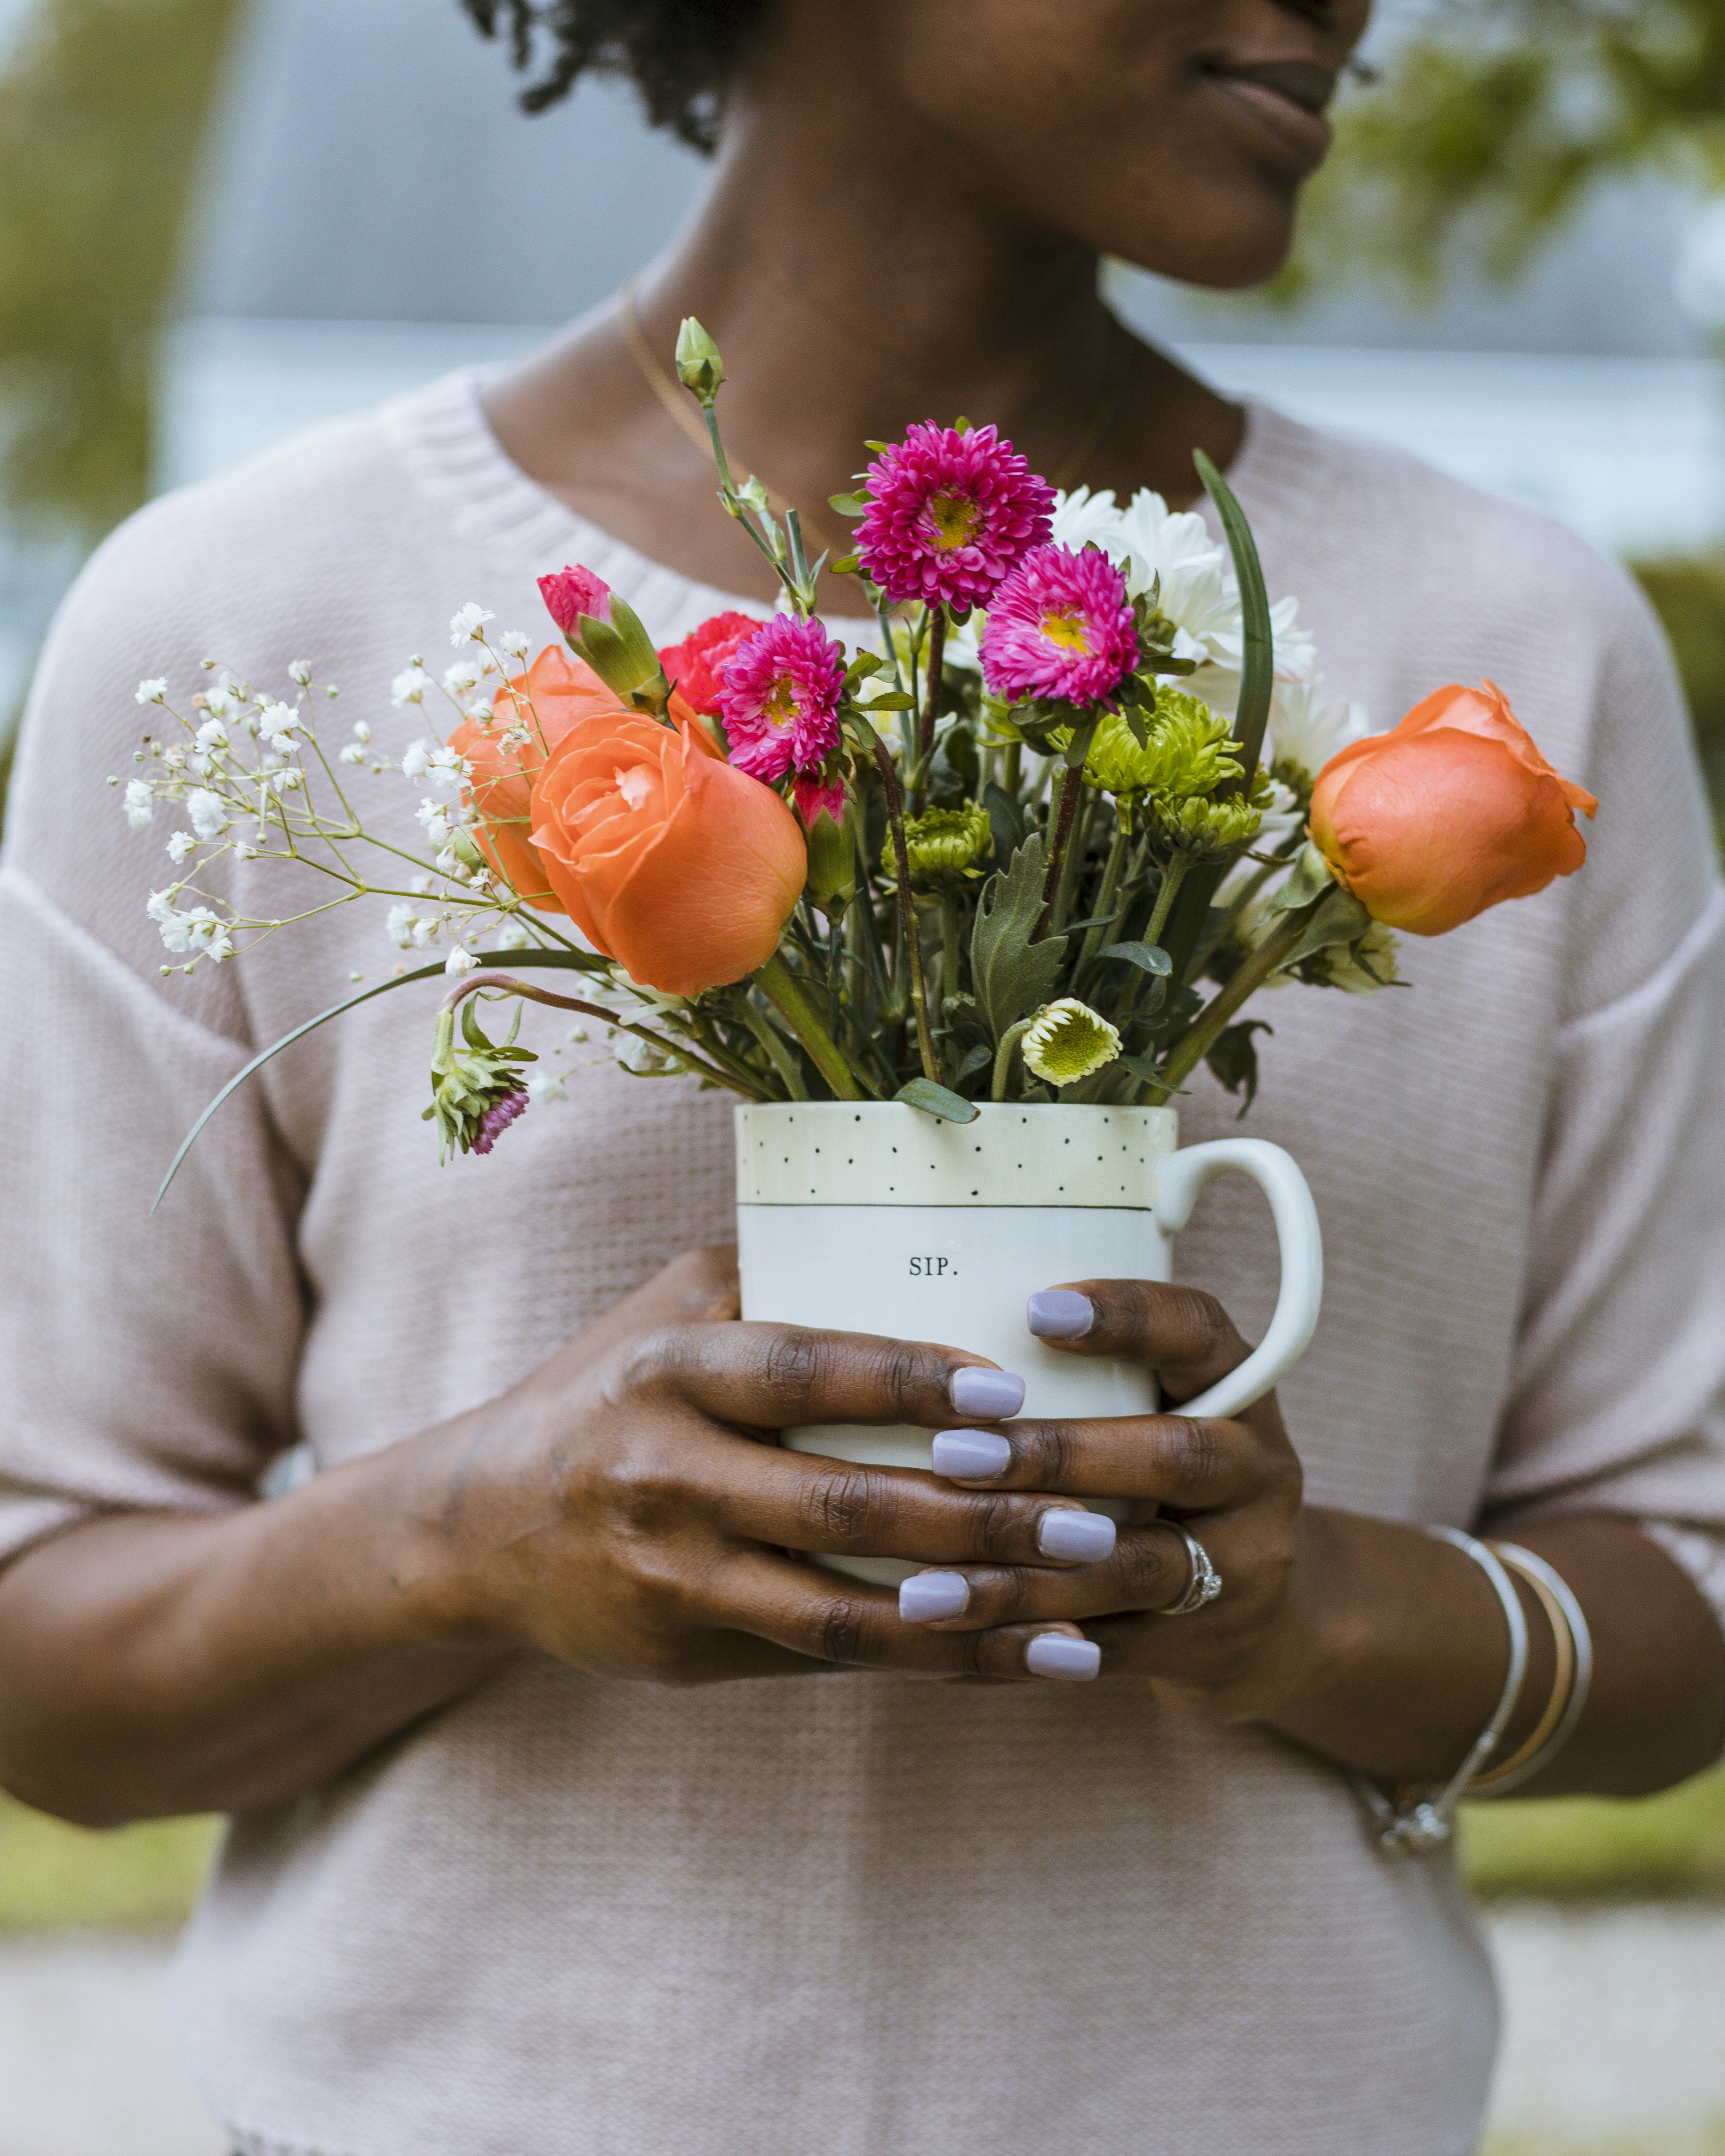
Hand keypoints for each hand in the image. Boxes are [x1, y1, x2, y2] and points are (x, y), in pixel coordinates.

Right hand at [409, 1248, 1112, 1686]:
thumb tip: (925, 1238)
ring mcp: (672, 1576)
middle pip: (840, 1504)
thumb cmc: (610, 1390)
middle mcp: (664, 1474)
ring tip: (1081, 1611)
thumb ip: (778, 1273)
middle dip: (976, 1518)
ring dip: (972, 1614)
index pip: (802, 1372)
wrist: (485, 1523)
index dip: (907, 1384)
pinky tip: (1022, 1659)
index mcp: (670, 1371)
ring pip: (843, 1609)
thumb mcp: (671, 1308)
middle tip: (1090, 1517)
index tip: (1012, 1395)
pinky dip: (934, 1664)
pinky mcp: (685, 1651)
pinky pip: (829, 1663)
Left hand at [894, 1277, 1322, 1717]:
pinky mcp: (1218, 1643)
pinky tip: (955, 1641)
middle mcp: (1258, 1470)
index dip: (1127, 1317)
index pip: (1198, 1332)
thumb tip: (938, 1334)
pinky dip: (1031, 1644)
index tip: (1034, 1309)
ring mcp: (1248, 1563)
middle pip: (1173, 1455)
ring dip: (1024, 1576)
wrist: (1270, 1614)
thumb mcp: (1162, 1410)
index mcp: (1239, 1388)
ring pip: (1137, 1567)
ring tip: (927, 1586)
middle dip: (1059, 1454)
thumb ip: (1088, 1377)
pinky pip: (1116, 1647)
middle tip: (955, 1454)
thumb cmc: (1172, 1483)